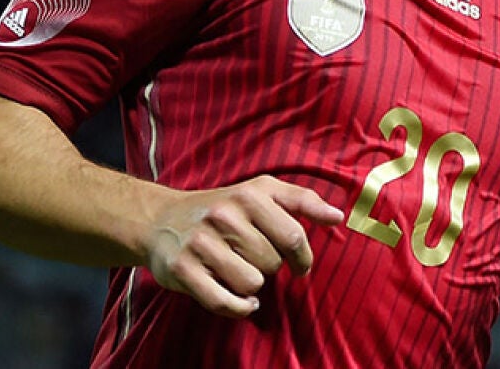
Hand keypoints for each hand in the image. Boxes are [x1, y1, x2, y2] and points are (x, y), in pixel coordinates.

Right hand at [141, 175, 344, 317]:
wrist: (161, 219)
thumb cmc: (223, 207)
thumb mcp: (262, 191)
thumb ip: (302, 201)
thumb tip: (338, 216)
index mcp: (248, 195)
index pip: (294, 236)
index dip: (303, 258)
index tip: (300, 265)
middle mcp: (223, 216)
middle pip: (273, 263)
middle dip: (271, 267)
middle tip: (255, 260)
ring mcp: (200, 243)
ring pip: (252, 284)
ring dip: (253, 287)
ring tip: (240, 272)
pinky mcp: (183, 270)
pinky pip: (225, 302)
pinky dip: (239, 307)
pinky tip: (240, 299)